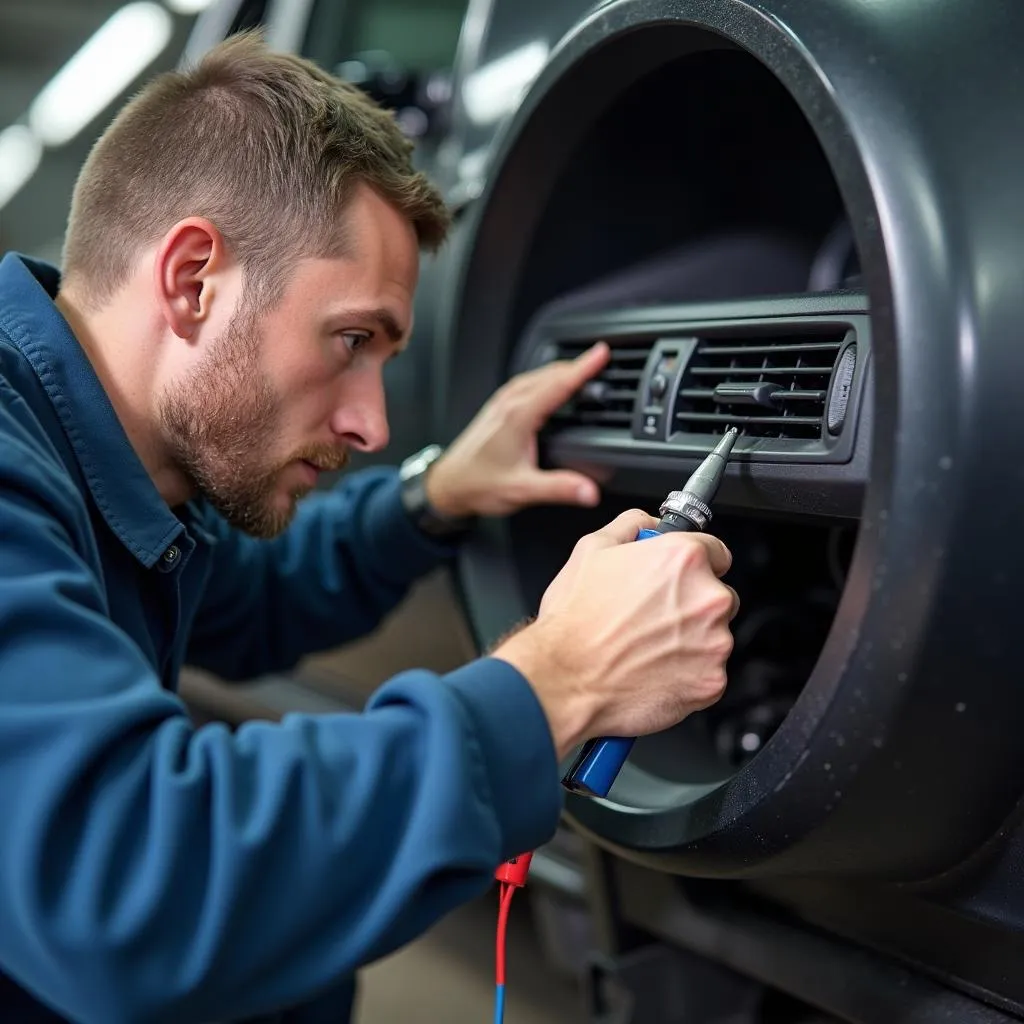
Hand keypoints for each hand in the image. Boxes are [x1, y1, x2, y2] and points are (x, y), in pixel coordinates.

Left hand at [424, 343, 610, 517]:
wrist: (448, 484)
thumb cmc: (478, 484)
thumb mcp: (522, 490)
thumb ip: (559, 488)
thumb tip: (589, 491)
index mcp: (518, 416)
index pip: (558, 384)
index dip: (583, 366)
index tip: (602, 352)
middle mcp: (510, 403)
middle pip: (550, 374)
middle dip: (578, 364)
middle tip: (602, 359)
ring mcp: (502, 402)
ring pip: (538, 375)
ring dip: (562, 369)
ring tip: (584, 366)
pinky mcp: (498, 407)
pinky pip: (528, 382)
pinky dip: (547, 378)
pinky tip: (552, 383)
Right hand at [493, 510, 739, 759]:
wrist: (566, 679)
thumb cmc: (575, 620)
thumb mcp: (590, 550)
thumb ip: (630, 525)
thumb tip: (647, 522)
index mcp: (683, 559)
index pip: (717, 551)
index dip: (694, 564)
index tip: (679, 576)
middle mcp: (708, 598)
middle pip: (718, 594)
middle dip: (692, 602)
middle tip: (652, 615)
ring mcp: (714, 642)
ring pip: (714, 635)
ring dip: (690, 638)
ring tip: (646, 644)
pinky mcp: (712, 681)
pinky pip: (709, 671)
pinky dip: (687, 672)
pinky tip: (653, 667)